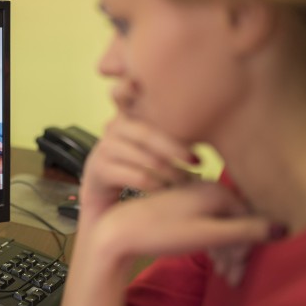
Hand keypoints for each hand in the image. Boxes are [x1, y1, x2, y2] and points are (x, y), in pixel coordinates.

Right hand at [79, 113, 197, 224]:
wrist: (100, 191)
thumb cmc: (131, 166)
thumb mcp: (145, 144)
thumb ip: (164, 133)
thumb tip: (205, 131)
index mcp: (127, 115)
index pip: (152, 114)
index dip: (173, 129)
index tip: (193, 147)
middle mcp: (113, 127)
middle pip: (149, 135)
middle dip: (176, 150)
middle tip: (198, 163)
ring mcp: (105, 148)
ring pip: (147, 159)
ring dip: (172, 172)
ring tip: (187, 181)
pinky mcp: (100, 169)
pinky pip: (139, 177)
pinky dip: (158, 186)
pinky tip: (168, 191)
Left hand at [93, 181, 272, 260]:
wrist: (117, 233)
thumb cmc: (161, 232)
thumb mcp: (208, 234)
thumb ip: (245, 231)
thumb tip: (284, 228)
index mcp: (215, 190)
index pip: (249, 218)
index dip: (250, 246)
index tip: (240, 270)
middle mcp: (204, 188)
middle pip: (235, 221)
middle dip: (237, 251)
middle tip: (232, 278)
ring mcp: (189, 196)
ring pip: (219, 223)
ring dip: (224, 249)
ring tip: (223, 274)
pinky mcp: (176, 206)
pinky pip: (204, 223)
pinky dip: (210, 241)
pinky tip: (208, 258)